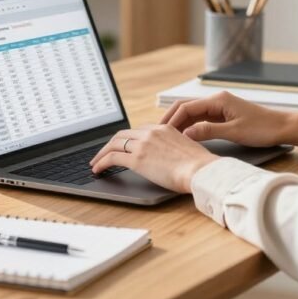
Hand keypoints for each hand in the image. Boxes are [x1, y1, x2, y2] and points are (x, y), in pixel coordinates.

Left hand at [89, 125, 219, 192]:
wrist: (201, 170)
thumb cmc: (200, 165)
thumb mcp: (187, 149)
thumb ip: (175, 148)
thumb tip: (172, 159)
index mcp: (164, 128)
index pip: (139, 130)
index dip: (127, 139)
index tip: (122, 146)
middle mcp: (151, 132)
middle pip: (123, 135)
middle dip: (110, 144)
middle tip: (103, 154)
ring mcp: (143, 144)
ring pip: (114, 144)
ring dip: (102, 153)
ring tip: (96, 163)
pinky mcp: (137, 159)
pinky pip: (112, 157)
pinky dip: (101, 162)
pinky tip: (98, 169)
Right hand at [160, 91, 297, 147]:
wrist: (282, 128)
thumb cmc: (262, 128)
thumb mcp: (234, 132)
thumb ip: (208, 131)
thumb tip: (186, 133)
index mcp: (218, 100)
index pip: (187, 107)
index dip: (172, 119)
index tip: (161, 132)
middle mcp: (217, 100)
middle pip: (186, 108)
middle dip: (171, 119)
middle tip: (157, 134)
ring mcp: (220, 108)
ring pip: (193, 114)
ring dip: (180, 124)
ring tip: (167, 137)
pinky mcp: (223, 116)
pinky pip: (201, 119)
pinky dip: (191, 127)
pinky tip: (184, 137)